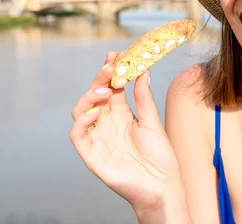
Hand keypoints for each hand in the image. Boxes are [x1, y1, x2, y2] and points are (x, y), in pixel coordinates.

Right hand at [69, 51, 183, 217]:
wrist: (162, 186)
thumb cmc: (160, 157)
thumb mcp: (153, 123)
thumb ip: (144, 99)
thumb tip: (143, 71)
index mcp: (122, 114)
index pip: (111, 87)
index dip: (111, 71)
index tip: (116, 54)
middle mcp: (107, 123)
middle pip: (95, 95)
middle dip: (100, 78)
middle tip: (110, 66)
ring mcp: (98, 138)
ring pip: (81, 111)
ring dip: (89, 97)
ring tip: (105, 90)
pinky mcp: (91, 154)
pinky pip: (78, 135)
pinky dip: (82, 122)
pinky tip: (96, 112)